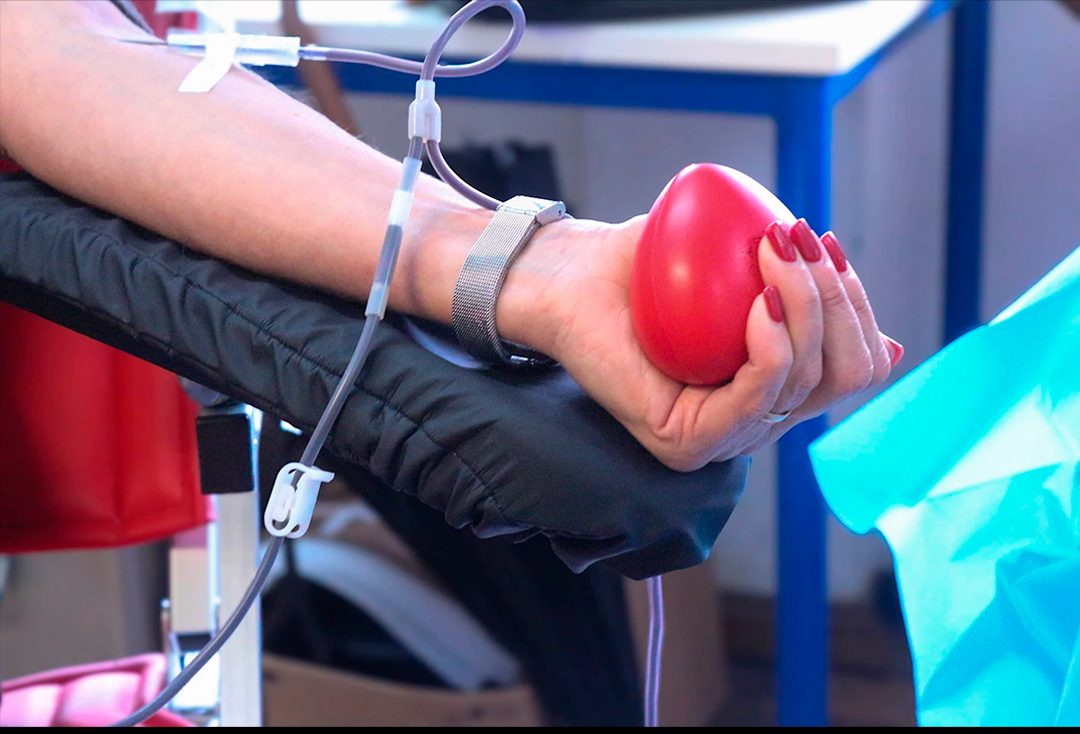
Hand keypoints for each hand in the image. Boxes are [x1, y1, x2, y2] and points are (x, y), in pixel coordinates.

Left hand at [508, 217, 900, 471]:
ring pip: (808, 381)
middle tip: (796, 239)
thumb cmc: (645, 264)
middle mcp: (755, 422)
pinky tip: (760, 302)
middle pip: (846, 374)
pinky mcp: (686, 443)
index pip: (856, 367)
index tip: (823, 243)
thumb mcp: (744, 270)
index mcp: (774, 390)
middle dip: (838, 297)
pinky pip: (760, 396)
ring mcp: (722, 439)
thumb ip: (812, 303)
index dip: (857, 304)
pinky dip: (773, 344)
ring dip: (805, 302)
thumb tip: (895, 346)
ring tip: (772, 248)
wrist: (570, 277)